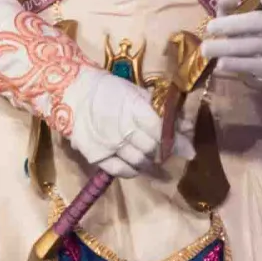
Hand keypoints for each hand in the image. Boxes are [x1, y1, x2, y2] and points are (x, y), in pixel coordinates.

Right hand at [61, 64, 190, 177]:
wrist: (72, 92)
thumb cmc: (107, 89)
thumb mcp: (133, 91)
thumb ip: (154, 108)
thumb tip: (179, 122)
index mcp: (134, 108)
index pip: (161, 130)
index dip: (177, 142)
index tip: (189, 150)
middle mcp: (123, 129)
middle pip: (152, 148)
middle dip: (164, 152)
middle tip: (168, 153)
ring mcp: (109, 145)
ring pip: (140, 162)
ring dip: (151, 163)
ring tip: (154, 161)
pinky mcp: (96, 155)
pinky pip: (120, 170)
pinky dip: (132, 171)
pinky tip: (137, 168)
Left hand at [201, 0, 261, 88]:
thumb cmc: (248, 34)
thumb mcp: (237, 17)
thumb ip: (229, 4)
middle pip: (260, 22)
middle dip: (233, 24)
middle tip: (210, 27)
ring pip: (254, 45)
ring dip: (228, 47)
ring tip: (206, 49)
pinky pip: (253, 65)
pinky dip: (236, 64)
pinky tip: (220, 63)